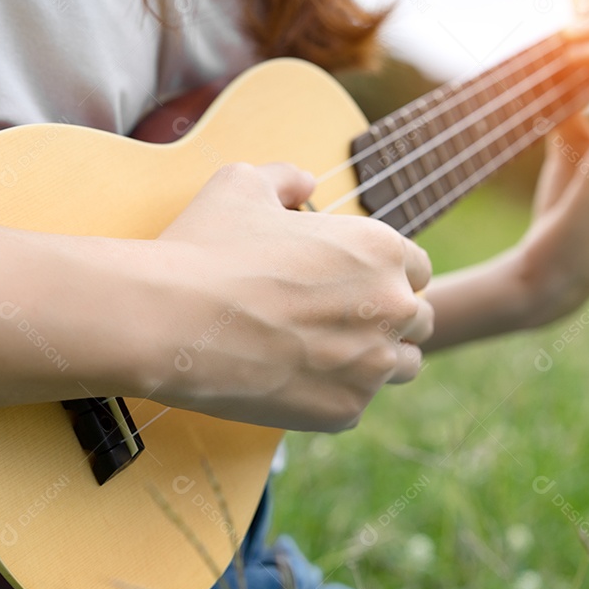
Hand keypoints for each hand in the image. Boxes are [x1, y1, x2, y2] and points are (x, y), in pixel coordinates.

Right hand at [151, 162, 433, 431]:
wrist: (171, 321)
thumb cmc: (207, 248)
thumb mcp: (242, 184)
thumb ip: (284, 177)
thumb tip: (304, 182)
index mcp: (381, 249)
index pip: (416, 267)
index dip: (384, 273)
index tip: (352, 283)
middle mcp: (393, 306)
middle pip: (417, 319)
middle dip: (387, 318)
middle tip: (340, 320)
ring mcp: (372, 364)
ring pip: (399, 366)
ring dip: (373, 359)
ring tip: (325, 353)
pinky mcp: (344, 411)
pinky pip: (355, 404)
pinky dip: (332, 394)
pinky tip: (293, 379)